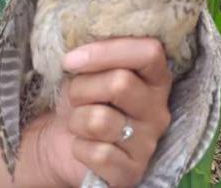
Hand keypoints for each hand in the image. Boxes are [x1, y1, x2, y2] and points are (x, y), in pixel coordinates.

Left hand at [28, 38, 172, 186]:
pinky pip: (97, 153)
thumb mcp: (88, 71)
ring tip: (79, 122)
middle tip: (74, 97)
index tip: (70, 60)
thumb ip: (97, 56)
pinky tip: (83, 147)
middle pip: (120, 83)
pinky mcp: (132, 172)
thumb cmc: (81, 101)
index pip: (149, 52)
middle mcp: (159, 110)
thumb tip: (81, 48)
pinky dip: (79, 148)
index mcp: (155, 78)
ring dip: (77, 120)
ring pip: (100, 120)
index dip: (107, 51)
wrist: (61, 143)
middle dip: (82, 88)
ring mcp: (148, 143)